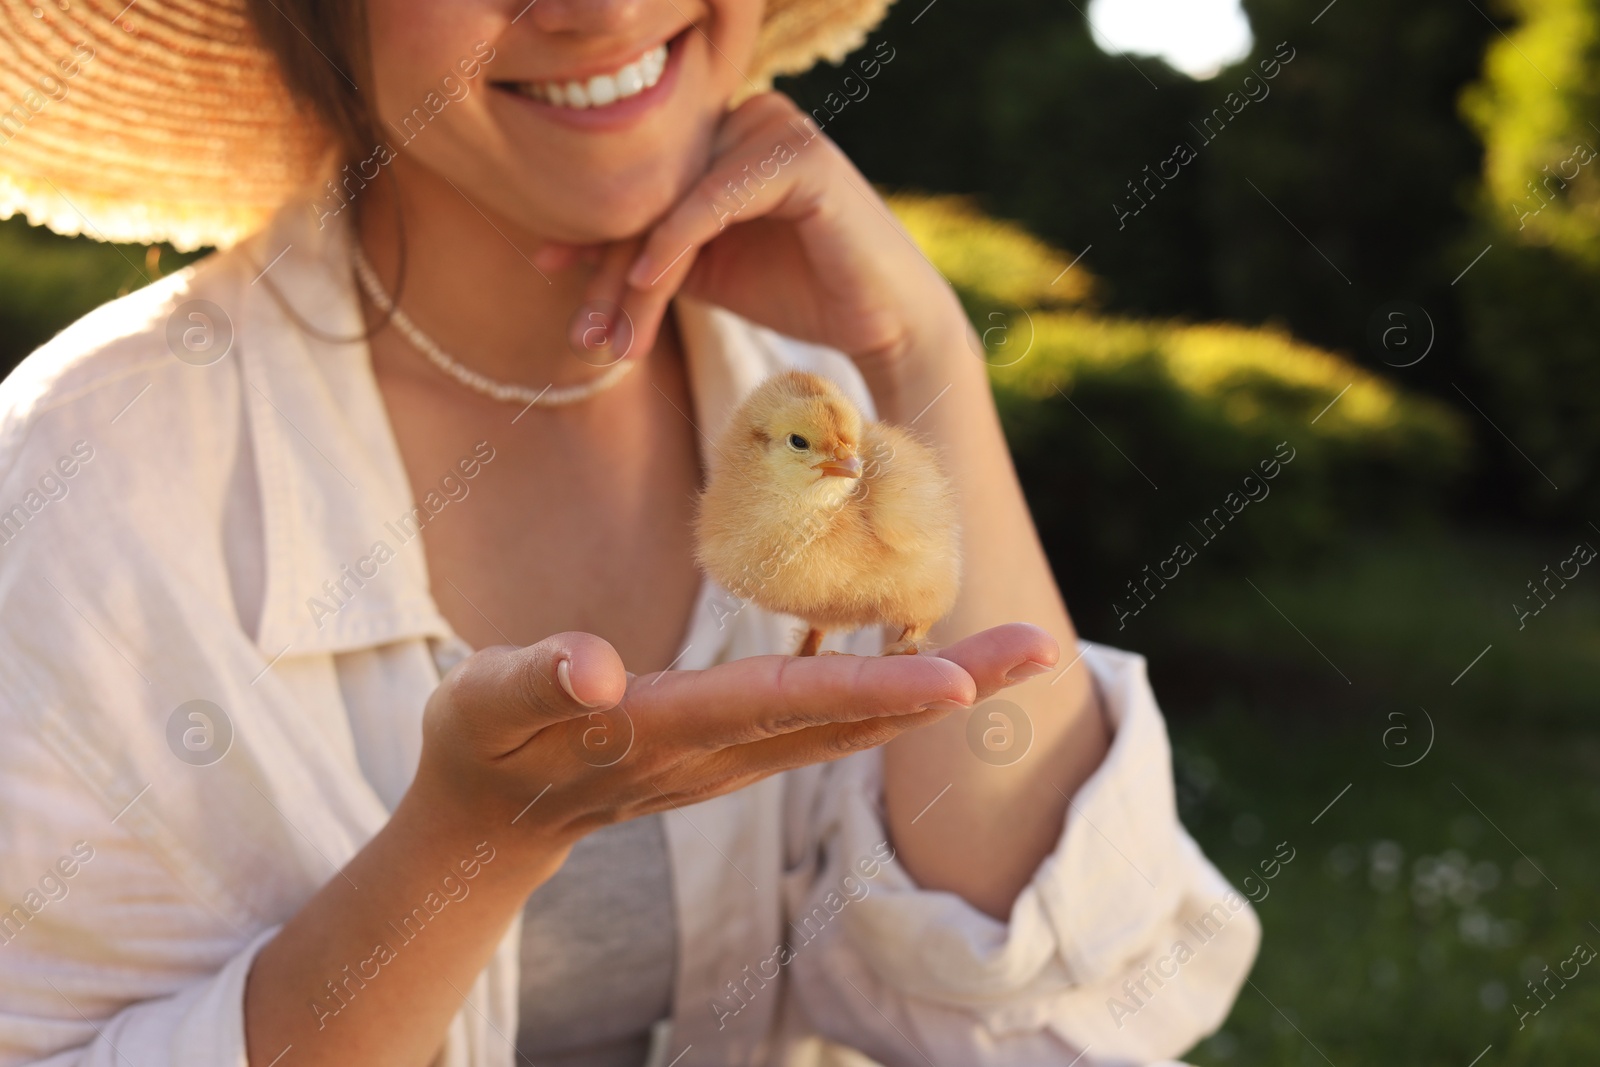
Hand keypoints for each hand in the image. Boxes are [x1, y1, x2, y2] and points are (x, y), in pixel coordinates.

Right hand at [406, 624, 1057, 874]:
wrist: (496, 812)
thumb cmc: (483, 742)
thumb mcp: (480, 704)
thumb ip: (532, 680)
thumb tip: (595, 668)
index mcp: (661, 734)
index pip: (777, 707)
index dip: (865, 695)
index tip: (953, 685)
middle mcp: (719, 755)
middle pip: (849, 720)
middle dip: (948, 686)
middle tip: (1044, 647)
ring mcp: (738, 761)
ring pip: (854, 726)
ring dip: (943, 689)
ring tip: (1026, 653)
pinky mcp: (741, 751)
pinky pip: (834, 726)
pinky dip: (898, 698)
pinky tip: (945, 672)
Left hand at [551, 92, 969, 393]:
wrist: (884, 324)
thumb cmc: (800, 294)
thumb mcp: (704, 271)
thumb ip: (646, 252)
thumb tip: (553, 251)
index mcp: (726, 132)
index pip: (645, 180)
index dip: (594, 228)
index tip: (544, 269)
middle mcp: (750, 115)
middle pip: (654, 189)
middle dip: (611, 265)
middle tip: (583, 332)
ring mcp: (778, 128)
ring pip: (677, 198)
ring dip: (636, 271)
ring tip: (611, 333)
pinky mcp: (801, 156)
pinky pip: (717, 196)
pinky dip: (677, 239)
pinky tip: (646, 281)